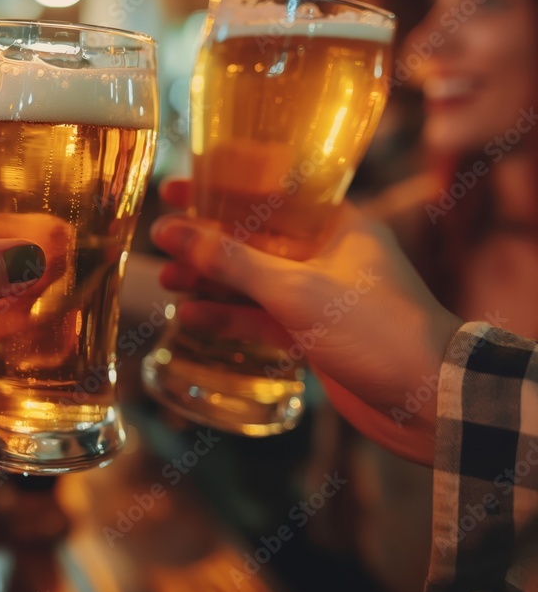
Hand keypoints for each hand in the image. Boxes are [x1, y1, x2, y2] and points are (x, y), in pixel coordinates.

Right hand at [150, 179, 462, 464]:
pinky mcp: (314, 333)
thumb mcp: (295, 290)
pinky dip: (229, 317)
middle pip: (254, 237)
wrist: (430, 402)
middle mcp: (328, 253)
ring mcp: (320, 295)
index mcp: (336, 223)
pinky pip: (262, 317)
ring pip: (253, 279)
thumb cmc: (375, 330)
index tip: (176, 191)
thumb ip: (229, 260)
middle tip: (161, 238)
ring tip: (167, 278)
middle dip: (207, 240)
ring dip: (212, 280)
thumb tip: (171, 231)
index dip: (218, 189)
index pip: (267, 192)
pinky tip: (191, 319)